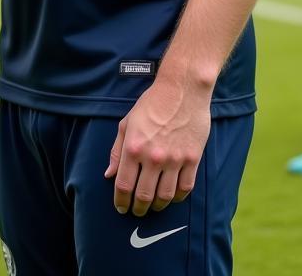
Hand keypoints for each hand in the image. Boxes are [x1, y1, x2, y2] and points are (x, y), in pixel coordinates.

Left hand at [104, 78, 210, 215]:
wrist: (182, 90)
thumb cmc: (151, 104)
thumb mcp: (127, 122)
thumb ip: (116, 150)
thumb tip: (109, 174)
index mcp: (133, 147)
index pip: (123, 185)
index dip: (120, 201)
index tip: (121, 208)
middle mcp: (153, 157)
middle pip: (144, 195)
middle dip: (138, 208)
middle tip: (137, 212)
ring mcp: (174, 159)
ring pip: (165, 197)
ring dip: (157, 206)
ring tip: (152, 206)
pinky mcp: (192, 159)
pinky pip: (185, 188)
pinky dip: (177, 198)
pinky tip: (171, 197)